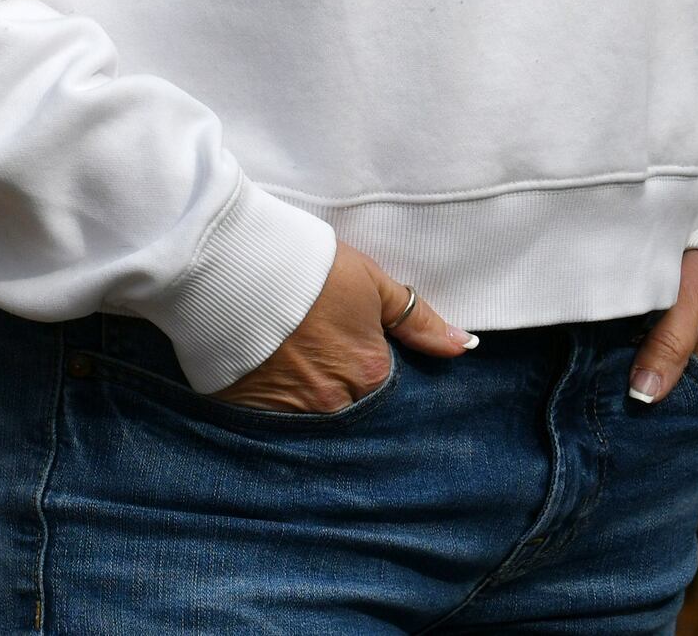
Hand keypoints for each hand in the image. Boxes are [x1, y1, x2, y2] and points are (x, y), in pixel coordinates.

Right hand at [214, 240, 470, 411]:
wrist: (233, 267)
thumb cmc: (308, 270)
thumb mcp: (371, 284)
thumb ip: (418, 320)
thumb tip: (464, 345)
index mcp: (371, 373)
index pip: (394, 395)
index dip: (382, 378)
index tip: (368, 363)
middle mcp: (338, 404)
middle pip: (357, 415)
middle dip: (352, 400)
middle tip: (333, 371)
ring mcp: (294, 417)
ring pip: (320, 425)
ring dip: (319, 409)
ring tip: (304, 379)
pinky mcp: (254, 419)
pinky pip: (279, 430)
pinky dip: (283, 416)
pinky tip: (277, 391)